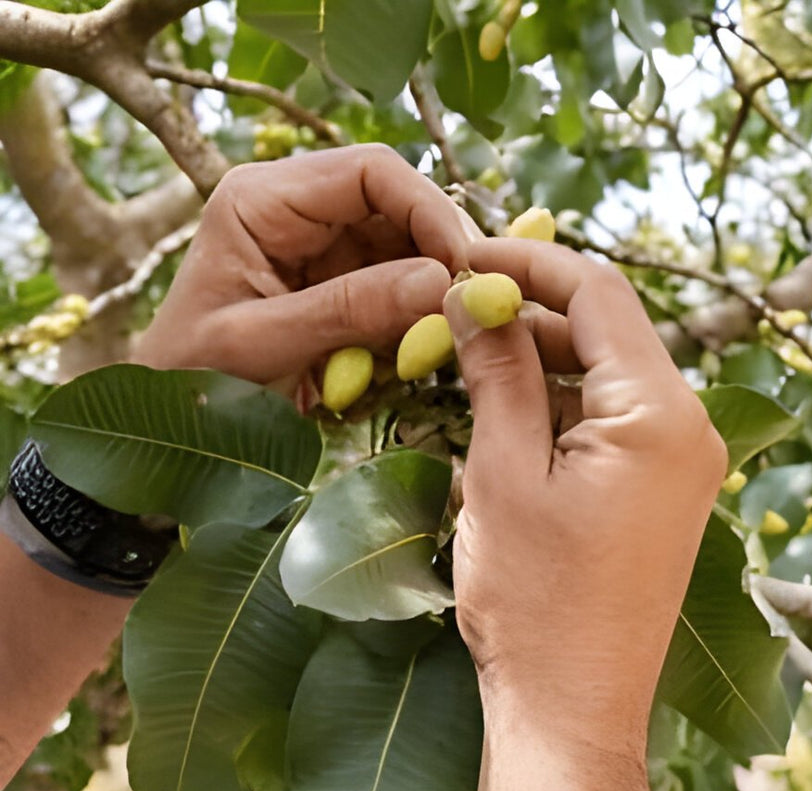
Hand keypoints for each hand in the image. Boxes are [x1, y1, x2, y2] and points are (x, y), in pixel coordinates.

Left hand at [132, 144, 478, 397]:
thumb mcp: (263, 345)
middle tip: (479, 306)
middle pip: (401, 205)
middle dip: (443, 252)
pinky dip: (422, 316)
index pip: (372, 171)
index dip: (429, 210)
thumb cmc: (190, 380)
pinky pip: (404, 286)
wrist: (162, 426)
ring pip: (412, 247)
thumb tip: (441, 282)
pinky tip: (428, 348)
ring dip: (436, 289)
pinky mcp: (342, 286)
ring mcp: (323, 248)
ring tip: (453, 335)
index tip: (465, 268)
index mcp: (261, 199)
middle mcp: (297, 210)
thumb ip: (349, 310)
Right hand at [445, 238, 726, 743]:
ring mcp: (686, 464)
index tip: (463, 257)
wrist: (574, 710)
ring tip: (461, 361)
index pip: (600, 293)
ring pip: (610, 375)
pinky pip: (617, 421)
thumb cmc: (535, 602)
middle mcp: (691, 429)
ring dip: (542, 360)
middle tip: (450, 311)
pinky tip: (502, 410)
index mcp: (661, 415)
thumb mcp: (503, 474)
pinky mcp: (669, 493)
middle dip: (531, 312)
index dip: (529, 263)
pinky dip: (563, 405)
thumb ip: (496, 371)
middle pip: (610, 330)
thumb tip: (477, 291)